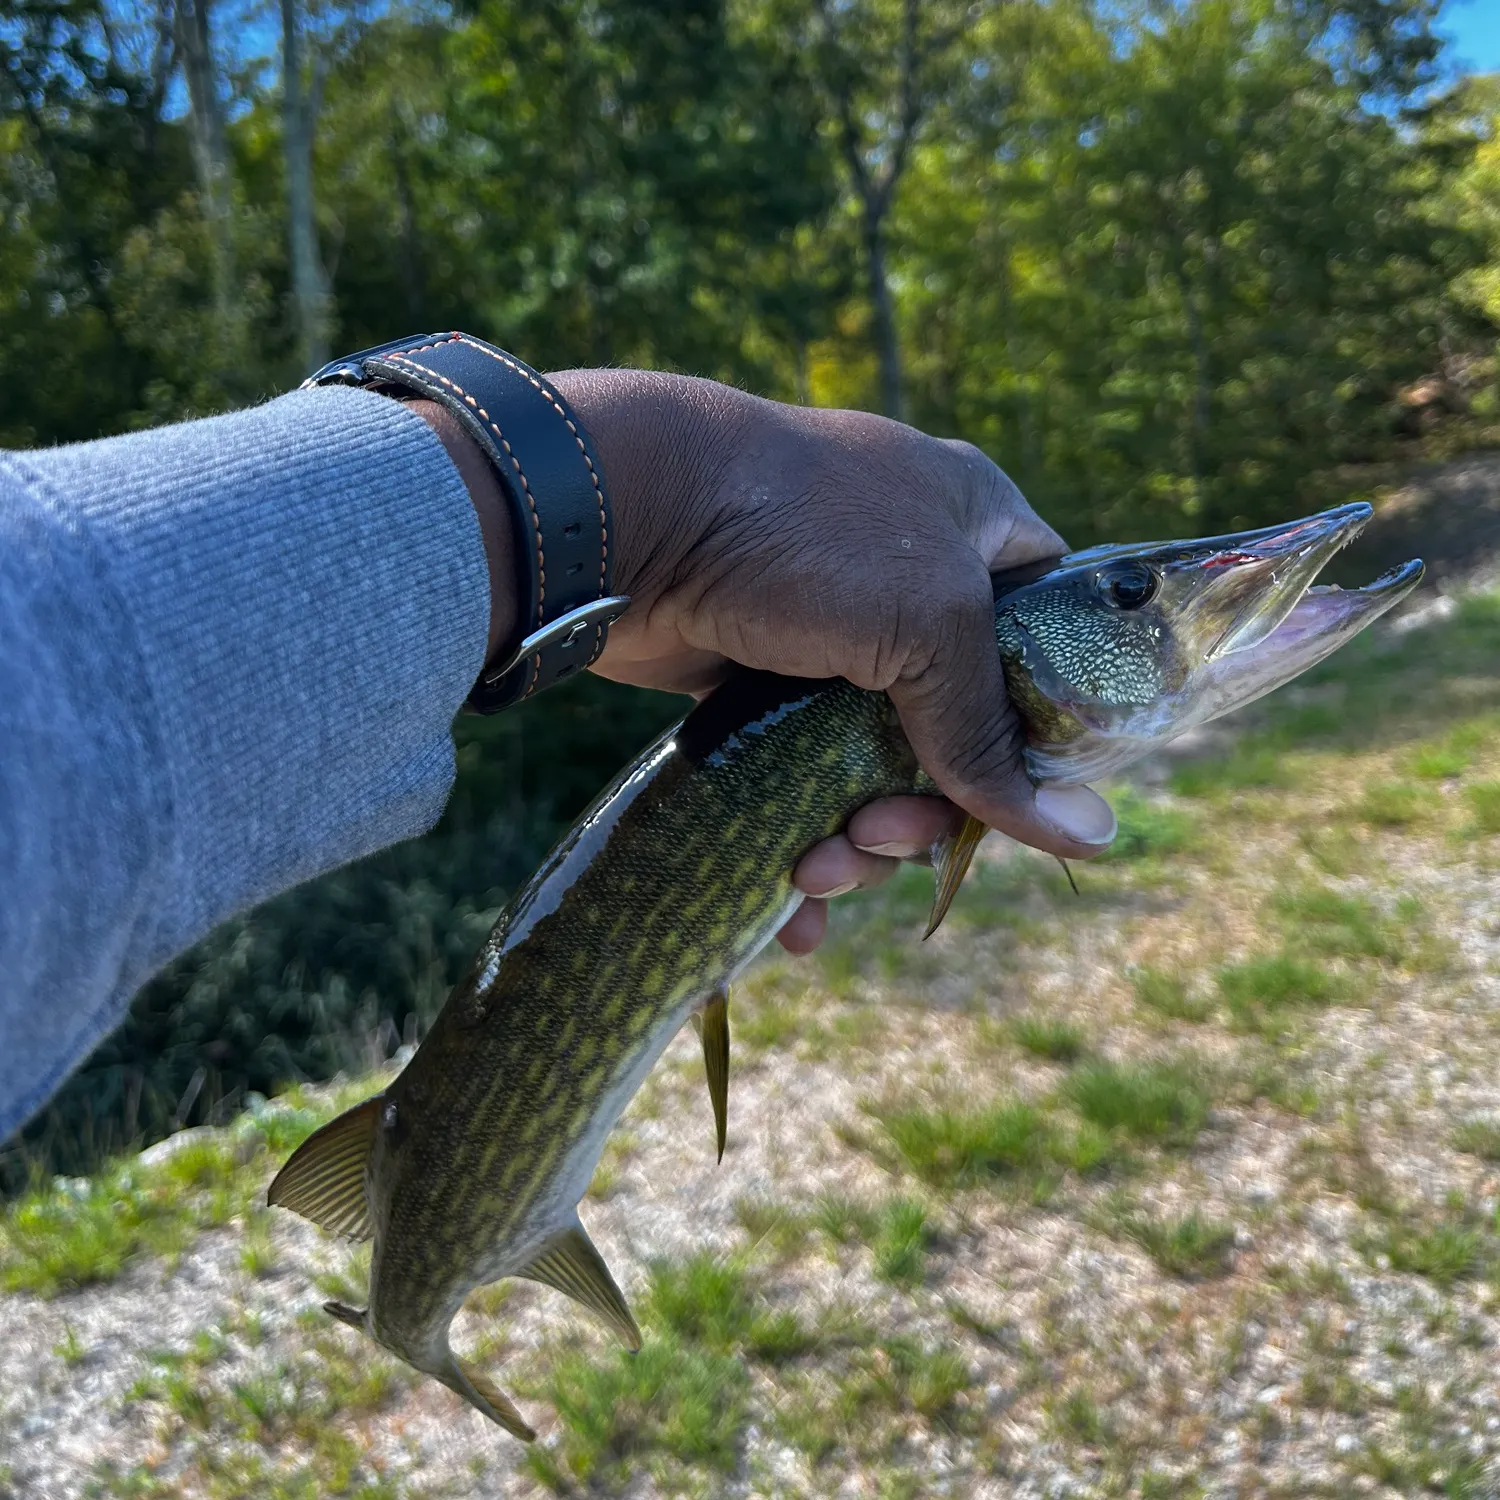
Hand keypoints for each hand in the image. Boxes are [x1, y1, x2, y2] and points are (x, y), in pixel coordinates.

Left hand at [412, 375, 1116, 955]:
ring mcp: (823, 637)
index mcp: (971, 527)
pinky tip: (785, 912)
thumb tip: (1089, 833)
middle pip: (951, 731)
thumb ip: (993, 731)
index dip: (1044, 721)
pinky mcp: (751, 685)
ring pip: (869, 769)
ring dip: (854, 843)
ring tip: (811, 871)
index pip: (1043, 633)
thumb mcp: (929, 622)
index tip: (1025, 797)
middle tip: (882, 837)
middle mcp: (904, 584)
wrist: (623, 514)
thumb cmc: (802, 536)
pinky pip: (796, 781)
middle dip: (922, 808)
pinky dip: (795, 842)